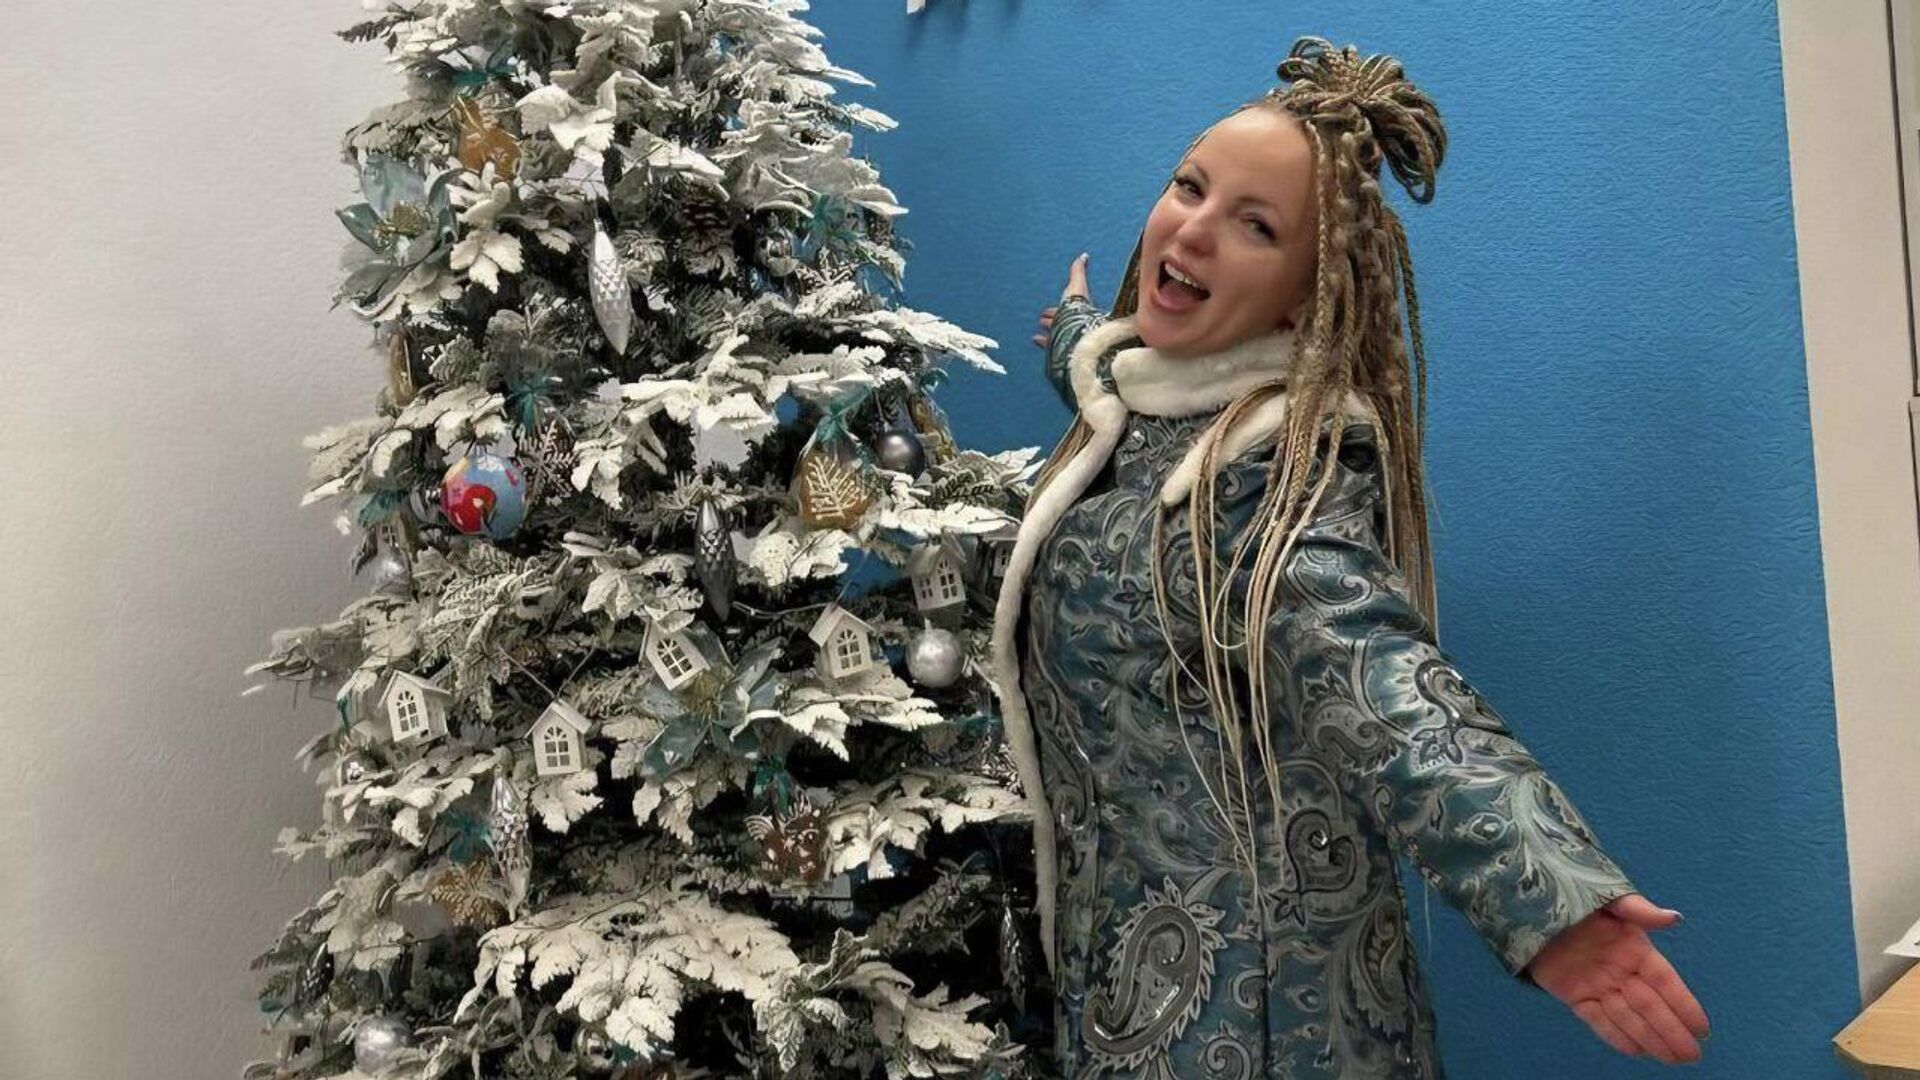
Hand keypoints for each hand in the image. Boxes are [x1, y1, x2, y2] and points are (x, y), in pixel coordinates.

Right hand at [1032, 252, 1091, 348]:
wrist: (1077, 329)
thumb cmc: (1078, 308)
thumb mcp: (1076, 285)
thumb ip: (1078, 272)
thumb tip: (1084, 256)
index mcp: (1076, 312)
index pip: (1064, 310)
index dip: (1054, 310)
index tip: (1044, 312)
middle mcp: (1072, 325)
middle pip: (1059, 323)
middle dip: (1051, 321)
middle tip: (1042, 321)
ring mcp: (1066, 337)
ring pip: (1055, 335)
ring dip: (1047, 333)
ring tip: (1037, 336)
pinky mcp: (1061, 347)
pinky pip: (1051, 346)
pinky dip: (1043, 343)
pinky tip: (1036, 340)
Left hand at [1524, 894, 1709, 1064]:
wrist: (1532, 904)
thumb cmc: (1575, 895)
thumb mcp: (1609, 899)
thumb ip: (1640, 910)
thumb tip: (1675, 918)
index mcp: (1634, 948)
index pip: (1666, 981)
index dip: (1684, 1004)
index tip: (1702, 1028)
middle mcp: (1620, 971)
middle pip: (1650, 1005)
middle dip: (1671, 1031)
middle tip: (1692, 1056)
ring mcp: (1598, 985)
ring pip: (1628, 1017)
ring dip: (1650, 1038)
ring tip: (1673, 1060)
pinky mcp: (1574, 996)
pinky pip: (1598, 1020)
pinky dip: (1616, 1035)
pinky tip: (1637, 1051)